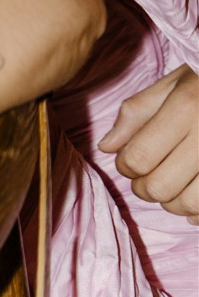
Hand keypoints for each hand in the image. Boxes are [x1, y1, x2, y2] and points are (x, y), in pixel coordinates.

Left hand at [99, 64, 198, 223]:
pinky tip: (192, 193)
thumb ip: (135, 114)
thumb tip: (107, 147)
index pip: (140, 156)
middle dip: (143, 186)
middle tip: (145, 175)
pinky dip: (196, 212)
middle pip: (160, 186)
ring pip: (188, 204)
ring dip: (170, 201)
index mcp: (187, 107)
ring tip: (170, 183)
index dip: (125, 165)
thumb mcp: (169, 84)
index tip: (127, 158)